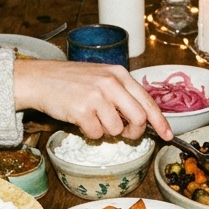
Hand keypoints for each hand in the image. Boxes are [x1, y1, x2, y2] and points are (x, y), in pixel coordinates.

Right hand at [13, 60, 171, 140]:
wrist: (40, 79)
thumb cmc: (71, 81)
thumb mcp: (101, 77)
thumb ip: (122, 93)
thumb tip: (142, 119)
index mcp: (119, 74)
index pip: (147, 101)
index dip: (160, 121)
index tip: (168, 135)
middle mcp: (110, 83)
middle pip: (139, 118)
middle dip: (134, 132)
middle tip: (125, 134)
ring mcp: (96, 96)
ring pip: (116, 129)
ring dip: (106, 131)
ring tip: (92, 118)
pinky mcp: (82, 110)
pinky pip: (97, 134)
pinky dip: (90, 133)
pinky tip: (80, 120)